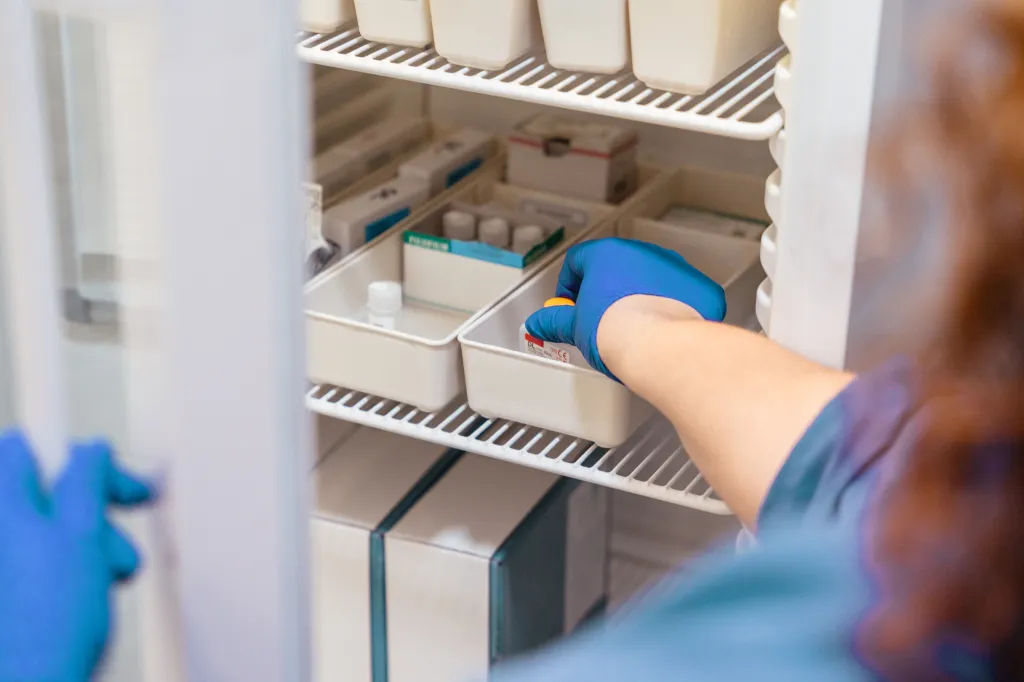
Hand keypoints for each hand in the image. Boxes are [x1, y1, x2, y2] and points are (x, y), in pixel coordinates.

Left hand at [0, 430, 155, 681]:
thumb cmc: (43, 628)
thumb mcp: (82, 538)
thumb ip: (86, 483)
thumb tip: (92, 450)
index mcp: (2, 505)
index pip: (30, 445)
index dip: (79, 456)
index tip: (112, 476)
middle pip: (45, 488)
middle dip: (94, 507)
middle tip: (125, 525)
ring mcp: (4, 561)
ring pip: (51, 529)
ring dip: (90, 545)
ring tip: (106, 578)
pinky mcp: (10, 591)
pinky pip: (42, 562)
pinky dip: (71, 570)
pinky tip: (87, 596)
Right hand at [525, 238, 725, 379]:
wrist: (660, 347)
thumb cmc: (616, 331)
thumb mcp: (575, 327)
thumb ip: (554, 321)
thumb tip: (538, 323)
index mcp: (607, 253)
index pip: (578, 262)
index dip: (569, 286)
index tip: (570, 308)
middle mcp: (643, 252)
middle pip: (617, 269)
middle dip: (607, 293)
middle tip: (601, 322)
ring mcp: (676, 268)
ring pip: (652, 280)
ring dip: (641, 298)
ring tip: (635, 330)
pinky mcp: (701, 287)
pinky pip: (682, 295)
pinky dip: (672, 309)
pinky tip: (663, 333)